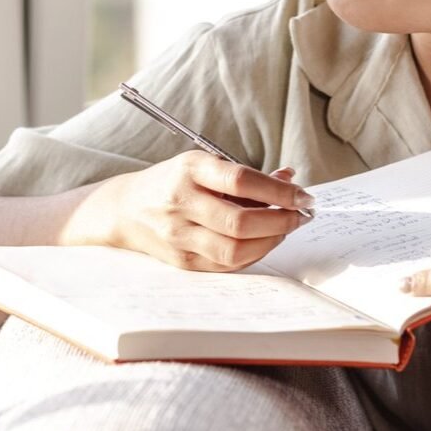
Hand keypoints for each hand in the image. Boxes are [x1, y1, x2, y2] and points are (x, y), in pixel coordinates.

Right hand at [98, 151, 314, 271]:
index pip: (242, 181)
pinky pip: (226, 265)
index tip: (304, 195)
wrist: (126, 209)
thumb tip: (290, 180)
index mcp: (190, 170)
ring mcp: (179, 235)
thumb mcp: (204, 165)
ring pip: (235, 250)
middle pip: (241, 222)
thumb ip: (247, 175)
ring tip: (284, 229)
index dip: (279, 191)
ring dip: (270, 241)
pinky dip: (253, 255)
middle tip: (300, 215)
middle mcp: (182, 203)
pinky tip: (263, 243)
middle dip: (281, 221)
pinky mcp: (182, 261)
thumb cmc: (173, 182)